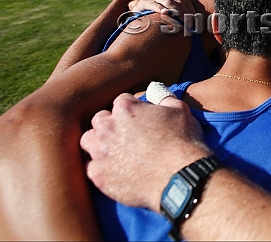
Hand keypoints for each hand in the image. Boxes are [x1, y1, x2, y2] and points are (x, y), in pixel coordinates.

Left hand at [80, 94, 209, 210]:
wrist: (179, 177)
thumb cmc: (182, 142)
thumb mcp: (180, 111)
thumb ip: (164, 98)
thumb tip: (157, 93)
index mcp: (126, 109)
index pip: (121, 101)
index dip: (133, 109)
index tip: (140, 119)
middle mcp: (107, 128)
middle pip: (100, 119)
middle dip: (111, 124)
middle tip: (127, 134)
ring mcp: (100, 152)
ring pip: (88, 141)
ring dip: (98, 142)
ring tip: (115, 150)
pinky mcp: (99, 175)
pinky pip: (91, 168)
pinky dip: (101, 167)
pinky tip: (116, 170)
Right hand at [128, 0, 200, 15]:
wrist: (136, 0)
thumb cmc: (157, 1)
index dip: (191, 9)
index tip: (195, 19)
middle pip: (179, 2)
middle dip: (186, 14)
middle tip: (190, 24)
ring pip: (169, 3)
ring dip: (177, 14)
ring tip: (183, 22)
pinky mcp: (146, 2)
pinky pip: (156, 6)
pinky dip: (162, 10)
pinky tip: (166, 15)